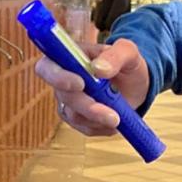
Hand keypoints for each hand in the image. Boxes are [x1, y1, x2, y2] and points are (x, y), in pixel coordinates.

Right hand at [34, 38, 149, 136]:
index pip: (46, 66)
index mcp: (67, 56)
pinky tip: (116, 119)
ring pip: (74, 115)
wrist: (135, 85)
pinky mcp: (78, 119)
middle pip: (62, 96)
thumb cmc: (126, 63)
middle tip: (110, 114)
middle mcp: (62, 80)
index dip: (57, 77)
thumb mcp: (128, 53)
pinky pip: (86, 127)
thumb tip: (98, 69)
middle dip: (86, 106)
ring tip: (118, 117)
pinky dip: (103, 126)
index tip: (80, 84)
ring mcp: (68, 101)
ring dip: (98, 118)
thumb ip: (114, 56)